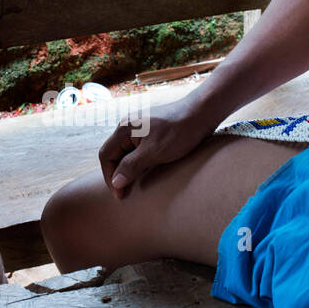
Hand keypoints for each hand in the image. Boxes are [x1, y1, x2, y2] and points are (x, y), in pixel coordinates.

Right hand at [99, 95, 214, 199]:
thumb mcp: (154, 152)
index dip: (110, 177)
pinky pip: (137, 149)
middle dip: (117, 174)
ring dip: (128, 169)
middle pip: (114, 154)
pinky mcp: (151, 132)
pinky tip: (147, 171)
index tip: (120, 194)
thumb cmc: (179, 131)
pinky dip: (138, 162)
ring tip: (135, 185)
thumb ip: (132, 166)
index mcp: (124, 128)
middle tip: (126, 193)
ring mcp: (139, 129)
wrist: (202, 113)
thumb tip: (115, 183)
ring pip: (126, 153)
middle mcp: (128, 126)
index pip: (106, 155)